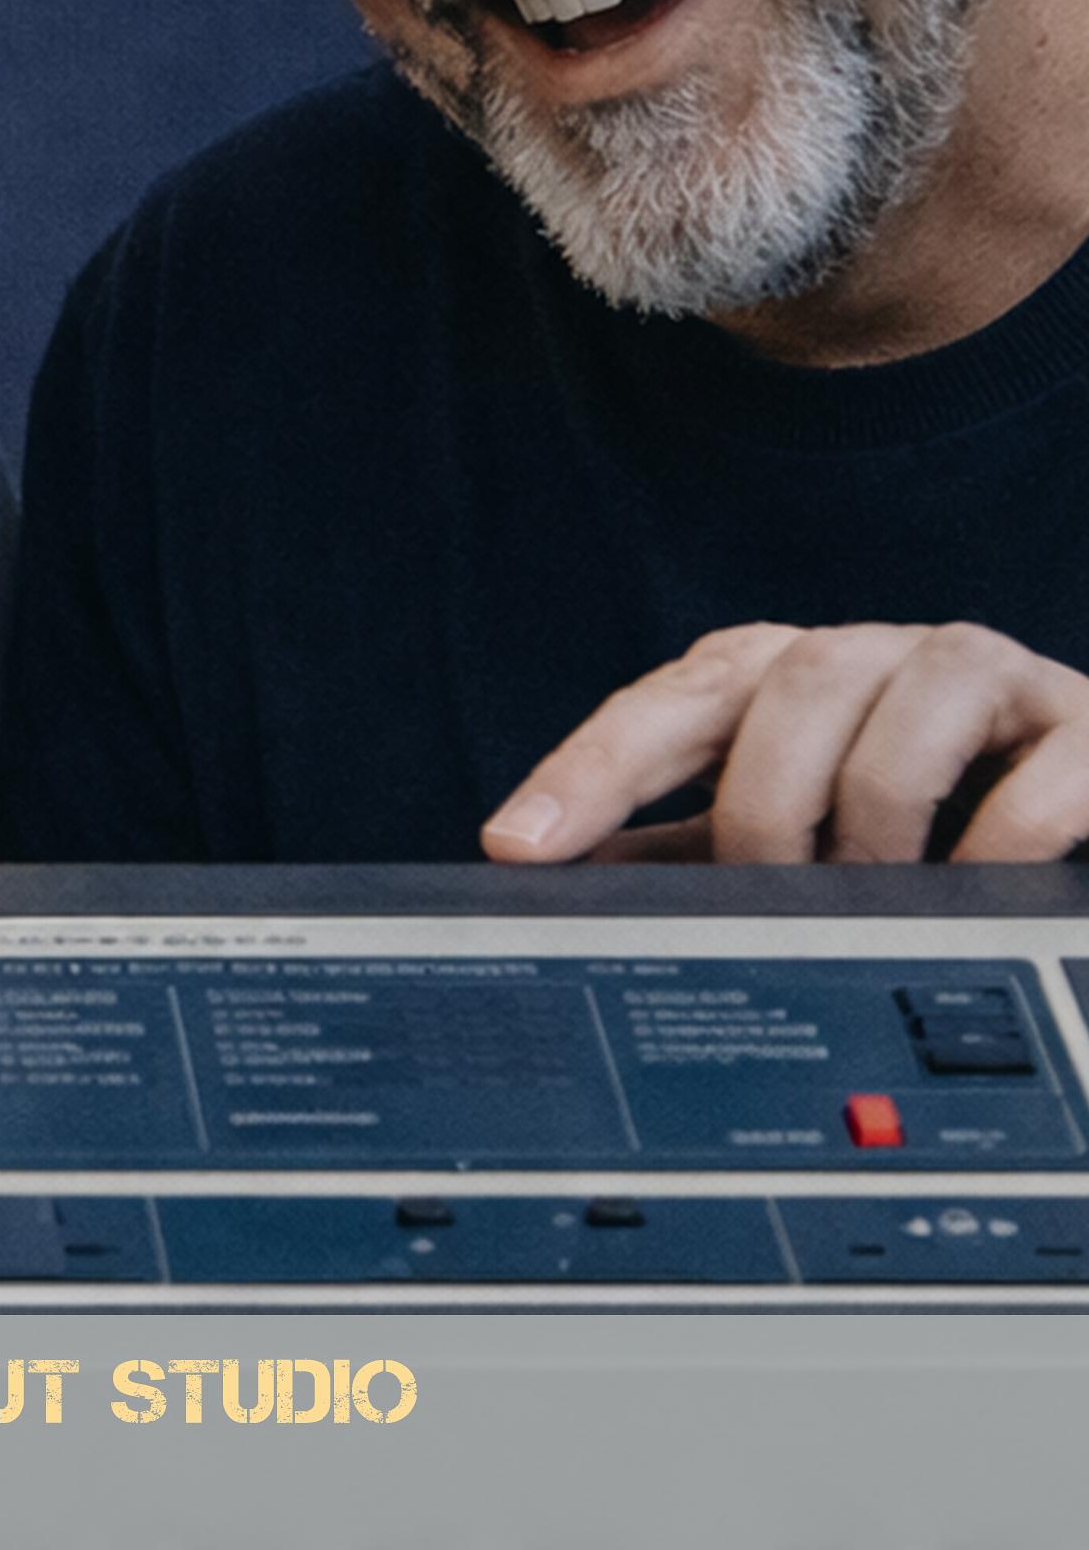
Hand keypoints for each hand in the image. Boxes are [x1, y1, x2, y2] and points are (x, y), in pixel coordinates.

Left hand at [482, 622, 1088, 864]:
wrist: (1076, 778)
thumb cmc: (905, 793)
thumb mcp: (781, 814)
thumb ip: (680, 847)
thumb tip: (550, 882)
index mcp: (772, 675)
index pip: (660, 708)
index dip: (586, 773)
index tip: (516, 846)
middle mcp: (867, 654)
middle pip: (786, 689)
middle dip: (763, 806)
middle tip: (770, 891)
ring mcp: (979, 675)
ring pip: (906, 706)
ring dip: (877, 816)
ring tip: (877, 894)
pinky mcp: (1084, 722)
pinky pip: (1042, 767)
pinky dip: (1000, 834)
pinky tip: (978, 881)